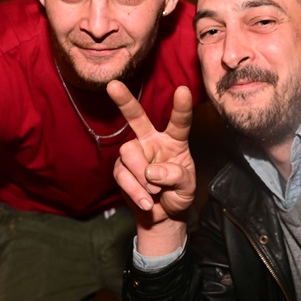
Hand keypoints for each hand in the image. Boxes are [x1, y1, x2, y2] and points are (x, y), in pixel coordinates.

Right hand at [107, 80, 195, 227]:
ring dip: (141, 176)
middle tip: (113, 85)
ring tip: (154, 191)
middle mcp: (152, 141)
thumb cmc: (178, 194)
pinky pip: (122, 175)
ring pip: (128, 152)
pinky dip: (135, 191)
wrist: (163, 215)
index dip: (181, 107)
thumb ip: (175, 176)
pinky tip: (146, 201)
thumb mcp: (187, 187)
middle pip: (137, 118)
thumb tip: (150, 171)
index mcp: (174, 141)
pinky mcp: (121, 169)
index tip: (183, 90)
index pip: (179, 122)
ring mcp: (135, 153)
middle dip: (124, 101)